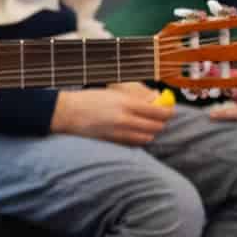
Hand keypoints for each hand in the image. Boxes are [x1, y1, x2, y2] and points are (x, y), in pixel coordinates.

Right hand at [51, 82, 174, 144]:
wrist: (67, 113)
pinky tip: (137, 132)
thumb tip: (153, 102)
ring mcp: (119, 133)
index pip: (157, 112)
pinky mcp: (114, 142)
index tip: (170, 109)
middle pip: (155, 126)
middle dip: (162, 122)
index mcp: (125, 103)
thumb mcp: (113, 94)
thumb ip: (134, 99)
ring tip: (149, 124)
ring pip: (147, 137)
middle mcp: (125, 119)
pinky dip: (141, 138)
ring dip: (152, 131)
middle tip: (162, 117)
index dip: (168, 111)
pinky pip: (135, 143)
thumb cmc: (88, 100)